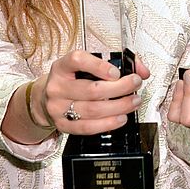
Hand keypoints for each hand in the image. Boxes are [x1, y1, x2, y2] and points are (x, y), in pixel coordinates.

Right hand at [35, 50, 149, 134]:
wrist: (47, 98)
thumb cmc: (73, 79)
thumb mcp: (88, 64)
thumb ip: (118, 62)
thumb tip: (142, 70)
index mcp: (63, 66)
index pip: (78, 61)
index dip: (99, 66)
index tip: (116, 72)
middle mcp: (57, 86)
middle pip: (92, 89)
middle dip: (120, 88)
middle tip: (135, 84)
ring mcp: (58, 108)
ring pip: (93, 110)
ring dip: (119, 107)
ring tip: (133, 101)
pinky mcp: (63, 125)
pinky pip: (88, 127)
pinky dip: (108, 123)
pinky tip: (121, 117)